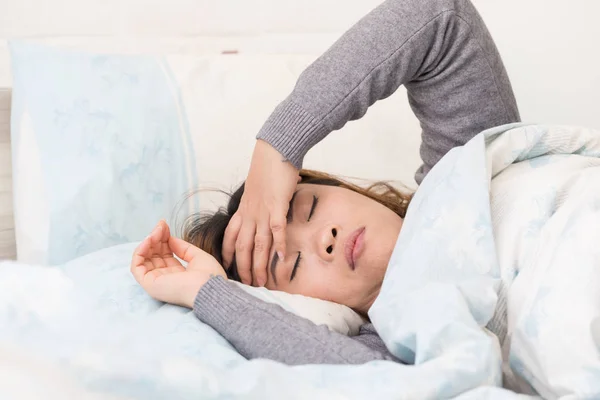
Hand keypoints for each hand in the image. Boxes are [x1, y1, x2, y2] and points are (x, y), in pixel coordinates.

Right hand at [131, 220, 225, 308]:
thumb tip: (170, 238)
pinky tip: (149, 240)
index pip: (164, 254)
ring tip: (156, 231)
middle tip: (161, 225)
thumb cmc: (209, 276)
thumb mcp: (197, 256)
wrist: (210, 289)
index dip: (163, 239)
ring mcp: (156, 282)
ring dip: (148, 242)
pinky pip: (137, 266)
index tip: (164, 225)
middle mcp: (166, 278)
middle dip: (156, 237)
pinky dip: (140, 251)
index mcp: (178, 274)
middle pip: (154, 254)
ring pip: (144, 259)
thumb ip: (182, 247)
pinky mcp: (149, 284)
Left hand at [222, 140, 297, 286]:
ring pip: (258, 243)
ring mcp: (262, 210)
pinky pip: (277, 229)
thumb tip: (265, 213)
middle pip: (243, 247)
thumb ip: (257, 204)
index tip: (228, 269)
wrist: (274, 151)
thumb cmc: (267, 168)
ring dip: (259, 264)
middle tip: (246, 285)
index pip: (231, 237)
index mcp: (243, 209)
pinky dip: (280, 245)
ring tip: (261, 281)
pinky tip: (282, 259)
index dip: (228, 255)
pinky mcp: (277, 205)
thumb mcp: (256, 190)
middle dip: (243, 268)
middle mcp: (250, 213)